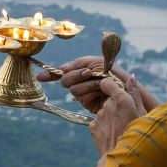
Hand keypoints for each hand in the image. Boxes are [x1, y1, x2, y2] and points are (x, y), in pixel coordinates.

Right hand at [38, 57, 156, 113]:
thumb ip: (78, 63)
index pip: (63, 72)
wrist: (127, 87)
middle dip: (76, 76)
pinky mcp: (89, 104)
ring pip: (73, 89)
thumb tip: (62, 68)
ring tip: (101, 83)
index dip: (51, 74)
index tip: (40, 76)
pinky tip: (100, 91)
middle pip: (65, 80)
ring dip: (87, 84)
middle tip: (89, 73)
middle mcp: (81, 81)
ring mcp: (84, 93)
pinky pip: (81, 98)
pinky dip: (91, 92)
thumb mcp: (97, 62)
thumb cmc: (115, 72)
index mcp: (82, 69)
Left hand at [89, 76, 148, 156]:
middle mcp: (107, 105)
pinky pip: (98, 123)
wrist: (126, 158)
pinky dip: (104, 127)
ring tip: (120, 130)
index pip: (107, 82)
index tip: (115, 92)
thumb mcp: (142, 113)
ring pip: (104, 113)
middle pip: (108, 100)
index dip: (110, 86)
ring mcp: (99, 116)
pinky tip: (112, 135)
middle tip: (125, 119)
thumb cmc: (139, 134)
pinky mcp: (92, 126)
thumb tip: (132, 77)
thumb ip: (135, 94)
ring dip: (110, 118)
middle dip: (114, 106)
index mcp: (121, 99)